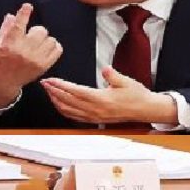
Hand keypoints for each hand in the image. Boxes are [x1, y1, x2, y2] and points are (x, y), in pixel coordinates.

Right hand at [0, 3, 62, 108]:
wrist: (0, 83)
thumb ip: (4, 29)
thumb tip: (12, 15)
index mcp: (9, 44)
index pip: (19, 24)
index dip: (24, 13)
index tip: (28, 6)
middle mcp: (23, 51)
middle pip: (40, 30)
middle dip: (35, 31)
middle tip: (30, 36)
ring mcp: (35, 60)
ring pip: (50, 39)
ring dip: (44, 39)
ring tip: (37, 44)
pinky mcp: (43, 66)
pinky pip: (57, 50)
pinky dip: (53, 47)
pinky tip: (45, 49)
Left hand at [40, 66, 177, 123]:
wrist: (145, 110)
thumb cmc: (136, 95)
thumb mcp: (127, 82)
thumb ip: (114, 76)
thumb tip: (106, 69)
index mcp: (101, 99)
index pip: (76, 92)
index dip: (61, 86)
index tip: (51, 80)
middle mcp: (95, 110)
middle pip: (68, 101)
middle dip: (54, 92)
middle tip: (44, 83)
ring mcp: (94, 117)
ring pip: (69, 110)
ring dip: (56, 101)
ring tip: (48, 92)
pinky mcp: (95, 120)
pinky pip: (75, 117)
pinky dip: (64, 110)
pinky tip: (58, 104)